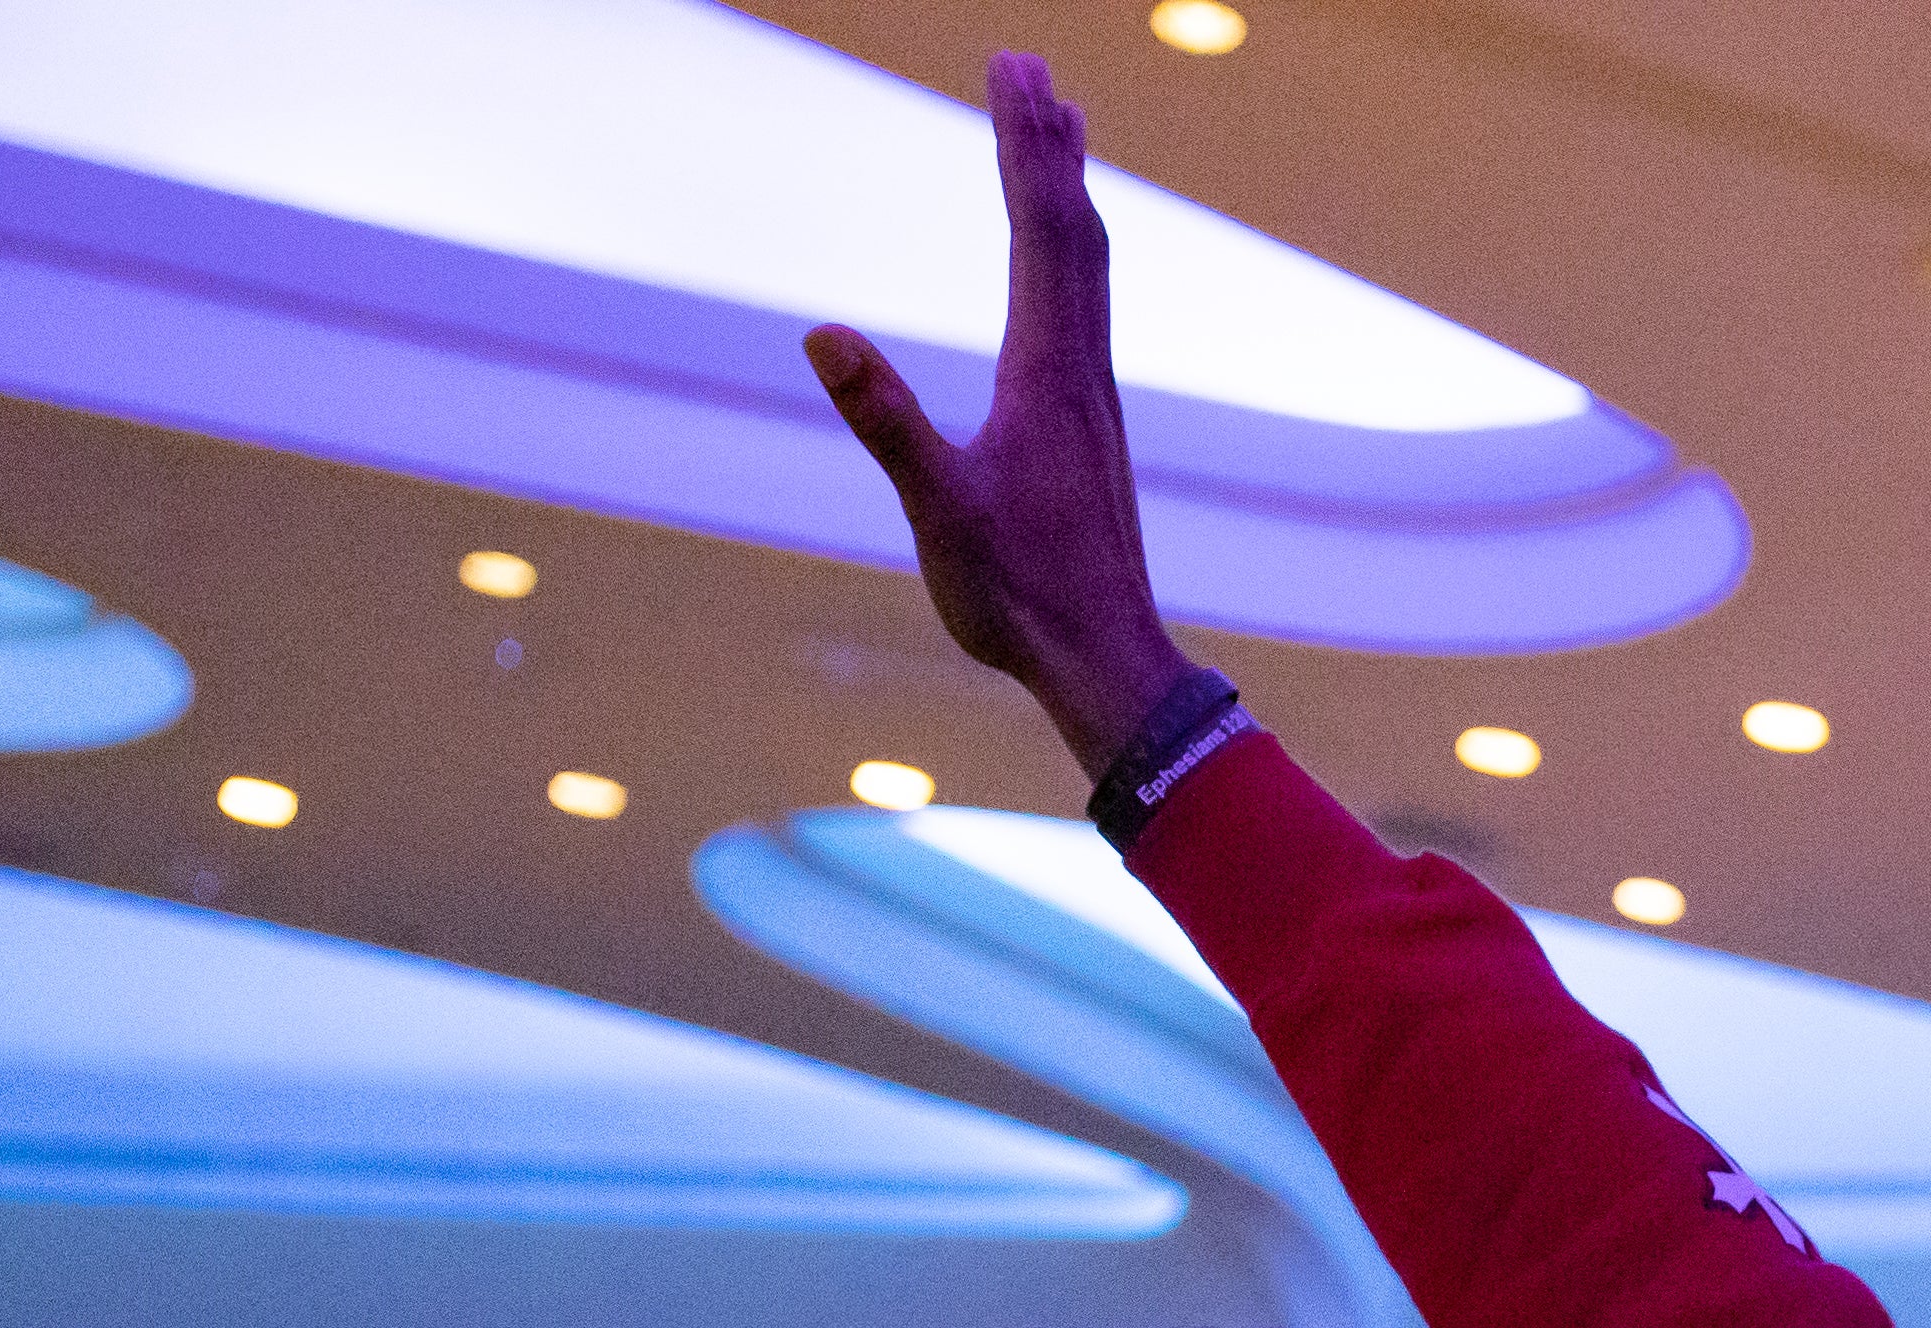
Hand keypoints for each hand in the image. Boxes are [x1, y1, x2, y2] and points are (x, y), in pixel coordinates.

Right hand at [803, 52, 1192, 774]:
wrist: (1105, 661)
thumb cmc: (1021, 598)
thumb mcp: (939, 512)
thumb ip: (884, 423)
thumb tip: (824, 334)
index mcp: (1046, 374)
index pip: (1039, 231)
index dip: (1024, 146)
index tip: (1014, 69)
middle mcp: (1081, 370)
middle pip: (1071, 229)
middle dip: (1046, 141)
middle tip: (1028, 62)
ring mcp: (1090, 396)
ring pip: (1086, 265)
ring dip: (1064, 188)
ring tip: (1056, 126)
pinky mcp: (1086, 424)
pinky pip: (1083, 307)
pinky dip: (1069, 251)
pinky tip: (1061, 258)